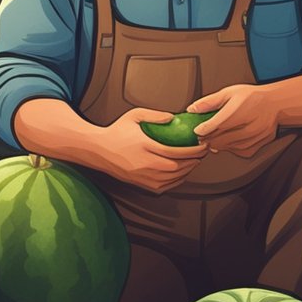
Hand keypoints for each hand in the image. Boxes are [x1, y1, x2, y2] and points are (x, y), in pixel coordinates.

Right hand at [88, 108, 207, 194]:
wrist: (99, 150)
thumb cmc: (116, 132)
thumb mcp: (134, 116)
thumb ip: (154, 116)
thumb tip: (173, 118)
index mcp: (144, 146)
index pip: (175, 151)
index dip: (193, 150)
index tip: (201, 145)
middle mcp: (144, 164)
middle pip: (177, 167)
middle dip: (194, 161)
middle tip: (202, 153)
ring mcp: (143, 176)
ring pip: (172, 178)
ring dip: (188, 170)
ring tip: (194, 161)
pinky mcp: (141, 183)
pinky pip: (165, 186)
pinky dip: (177, 180)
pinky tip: (182, 173)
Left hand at [188, 84, 281, 157]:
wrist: (275, 105)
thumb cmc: (252, 97)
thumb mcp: (229, 93)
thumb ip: (209, 102)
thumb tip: (192, 109)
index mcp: (240, 110)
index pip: (217, 124)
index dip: (203, 129)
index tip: (197, 130)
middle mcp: (248, 126)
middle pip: (220, 138)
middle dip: (207, 138)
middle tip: (202, 134)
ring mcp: (253, 138)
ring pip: (227, 147)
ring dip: (217, 143)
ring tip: (214, 136)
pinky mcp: (255, 147)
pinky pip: (236, 151)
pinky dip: (229, 147)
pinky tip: (228, 139)